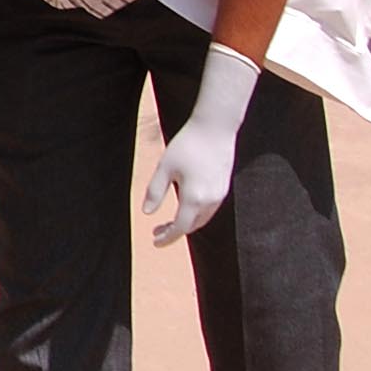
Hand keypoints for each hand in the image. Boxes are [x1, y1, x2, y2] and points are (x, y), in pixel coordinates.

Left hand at [143, 44, 259, 245]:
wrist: (215, 127)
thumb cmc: (187, 145)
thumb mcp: (164, 167)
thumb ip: (155, 192)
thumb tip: (147, 213)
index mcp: (195, 198)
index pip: (180, 227)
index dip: (167, 238)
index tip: (154, 242)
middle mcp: (211, 200)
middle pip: (192, 226)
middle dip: (174, 232)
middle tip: (156, 232)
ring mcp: (220, 194)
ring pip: (202, 219)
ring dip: (186, 224)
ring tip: (168, 223)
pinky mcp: (224, 187)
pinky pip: (209, 209)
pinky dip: (196, 215)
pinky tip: (184, 208)